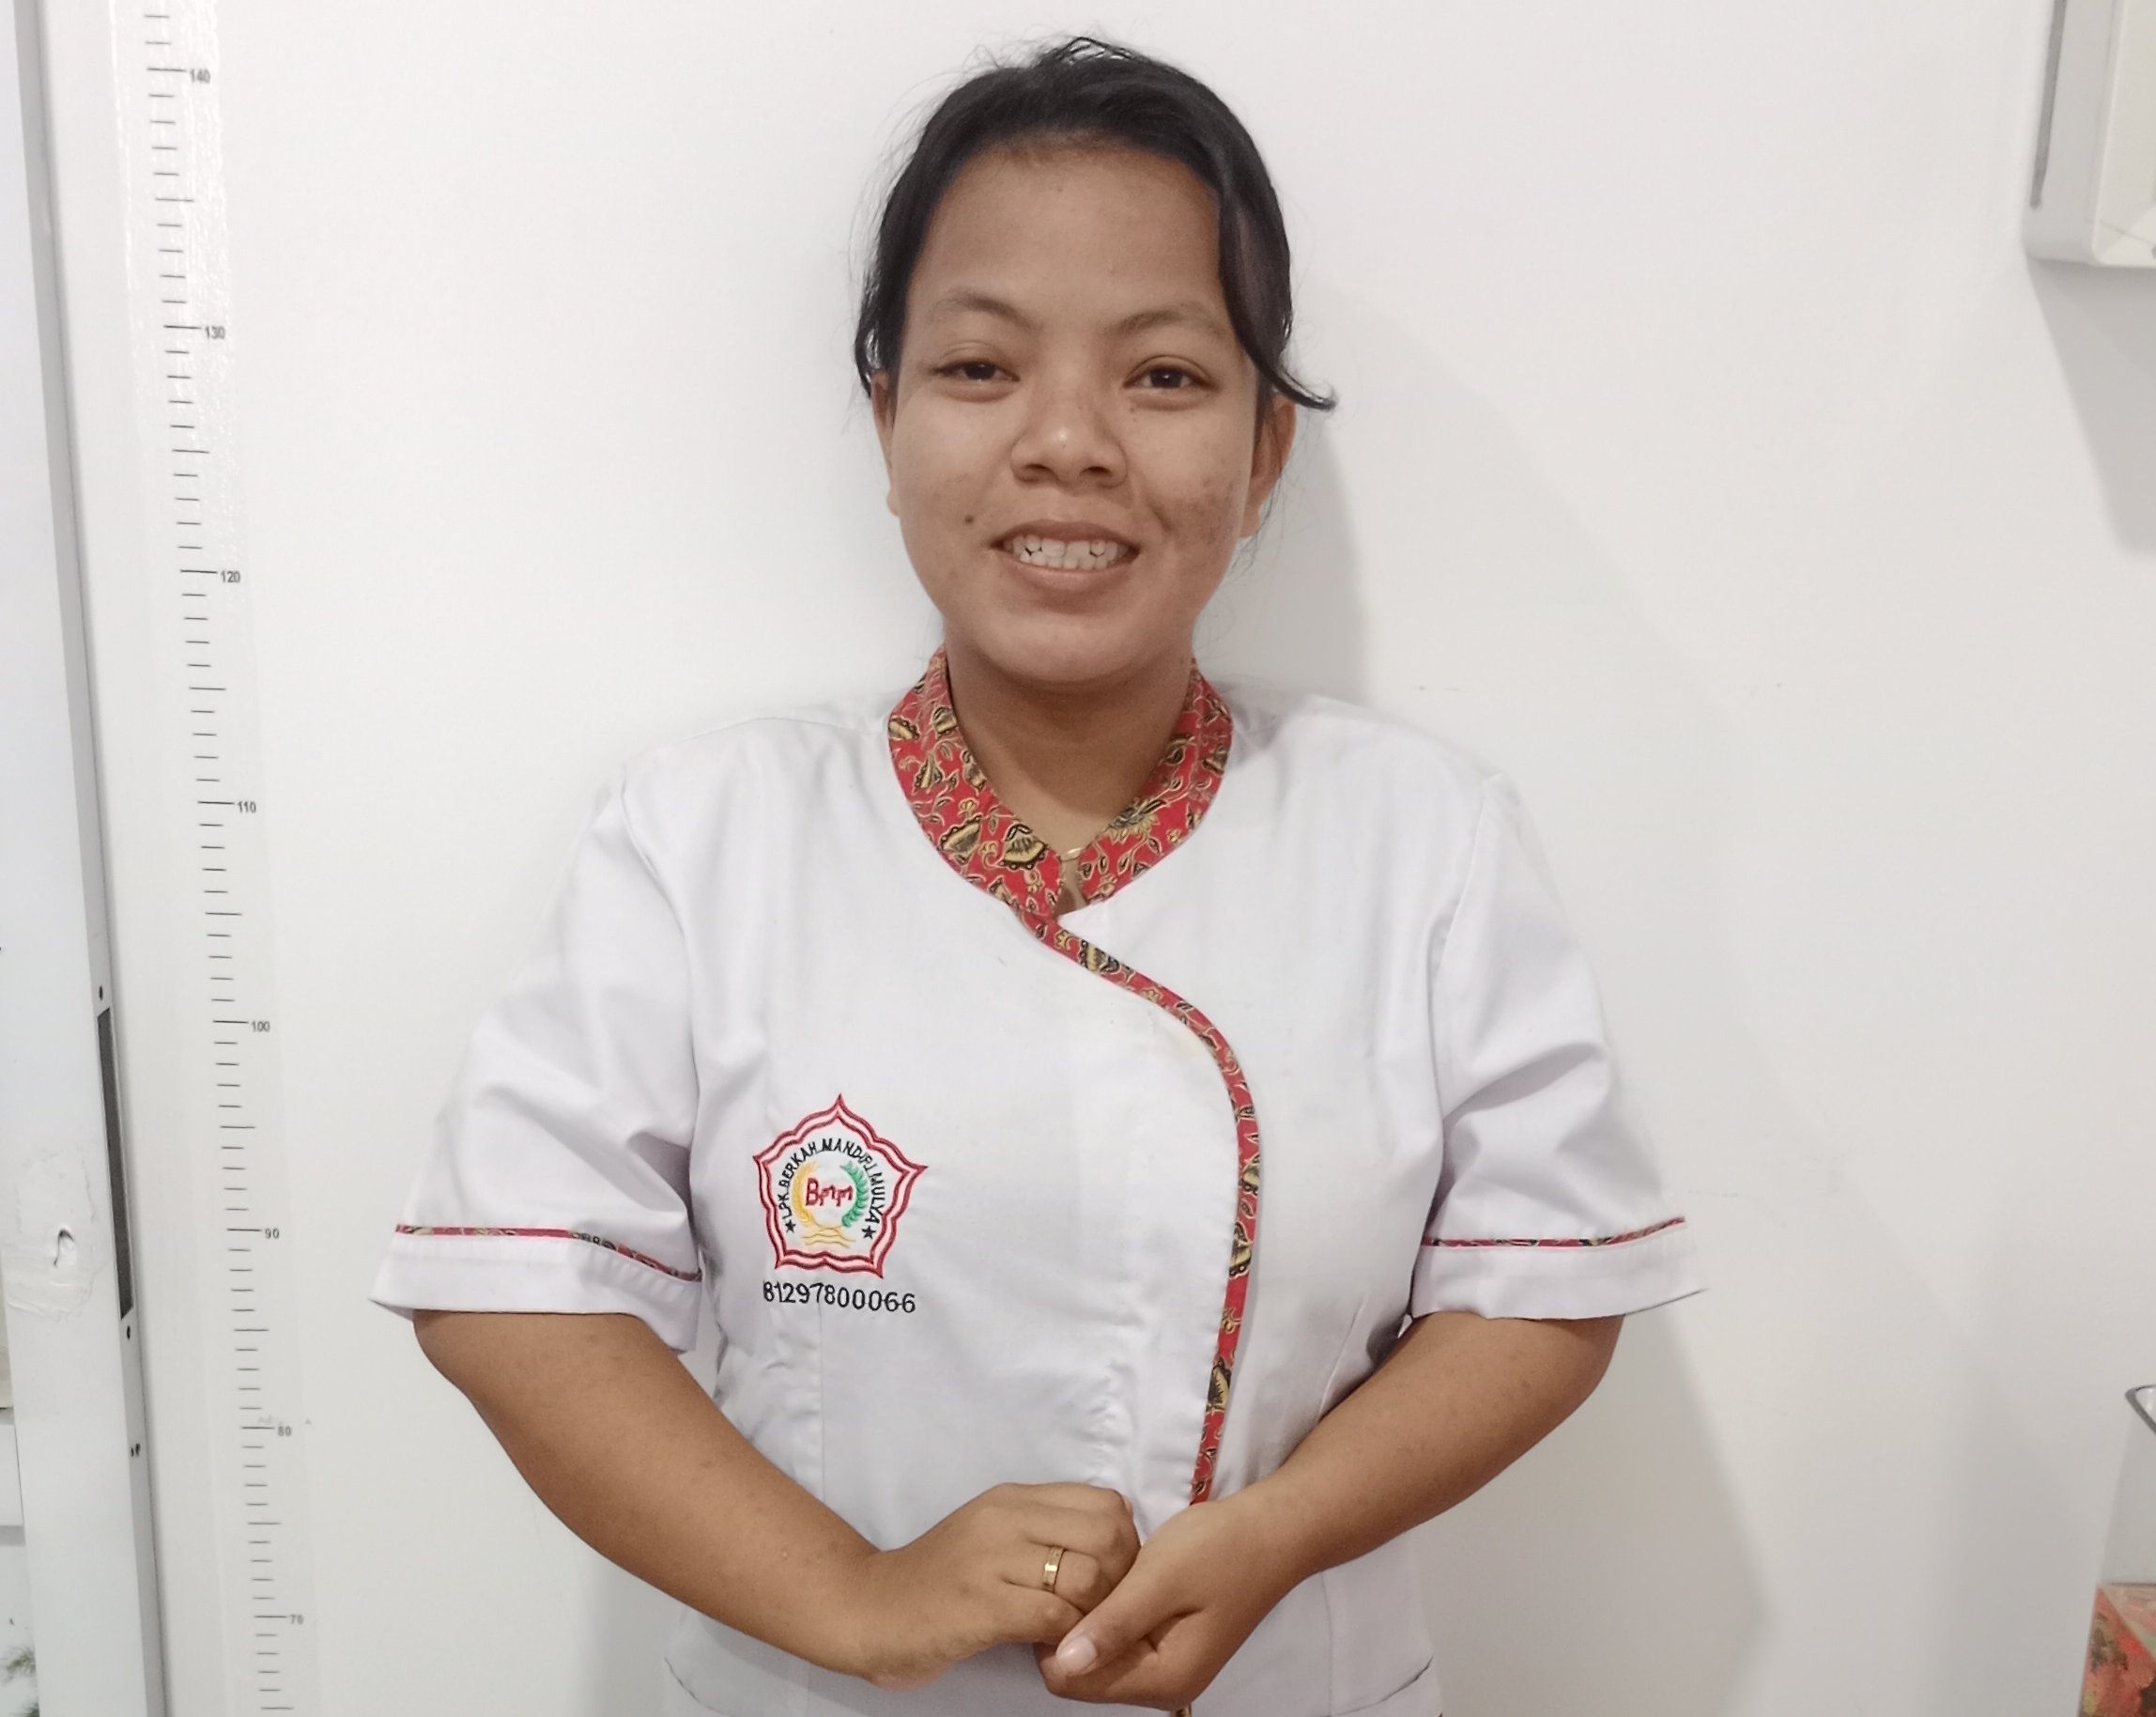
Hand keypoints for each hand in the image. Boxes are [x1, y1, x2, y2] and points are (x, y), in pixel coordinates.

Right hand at [840, 1482, 1140, 1691]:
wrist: (868, 1609)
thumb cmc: (939, 1580)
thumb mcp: (993, 1535)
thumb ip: (1045, 1527)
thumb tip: (1118, 1535)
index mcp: (1014, 1498)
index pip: (1106, 1504)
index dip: (1123, 1546)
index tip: (1106, 1579)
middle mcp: (1005, 1518)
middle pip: (1108, 1536)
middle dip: (1117, 1580)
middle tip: (1093, 1610)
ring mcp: (990, 1560)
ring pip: (1086, 1577)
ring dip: (1091, 1613)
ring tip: (1070, 1629)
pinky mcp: (979, 1605)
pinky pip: (1053, 1616)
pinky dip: (1064, 1638)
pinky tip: (1046, 1647)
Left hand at [1034, 1490, 1300, 1709]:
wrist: (1272, 1530)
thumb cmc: (1219, 1549)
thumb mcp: (1159, 1579)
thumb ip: (1112, 1624)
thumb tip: (1063, 1662)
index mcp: (1163, 1679)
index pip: (1075, 1681)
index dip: (1054, 1636)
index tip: (1055, 1587)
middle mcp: (1164, 1686)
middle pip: (1084, 1673)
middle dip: (1072, 1627)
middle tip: (1077, 1571)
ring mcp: (1168, 1667)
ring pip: (1099, 1654)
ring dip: (1091, 1616)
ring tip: (1101, 1571)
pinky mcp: (1168, 1644)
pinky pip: (1119, 1639)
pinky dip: (1109, 1611)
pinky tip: (1118, 1576)